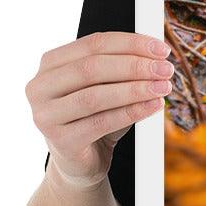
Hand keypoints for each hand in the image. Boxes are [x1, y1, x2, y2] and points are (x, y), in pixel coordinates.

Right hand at [26, 31, 172, 187]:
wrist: (81, 162)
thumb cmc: (94, 117)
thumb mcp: (106, 87)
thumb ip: (123, 69)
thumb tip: (157, 56)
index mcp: (51, 64)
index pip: (93, 44)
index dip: (131, 43)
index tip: (161, 49)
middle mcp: (40, 87)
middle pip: (92, 68)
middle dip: (135, 66)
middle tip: (165, 69)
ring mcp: (45, 115)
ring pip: (95, 96)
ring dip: (135, 89)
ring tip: (163, 87)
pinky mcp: (60, 141)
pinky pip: (101, 123)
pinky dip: (132, 112)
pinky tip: (153, 106)